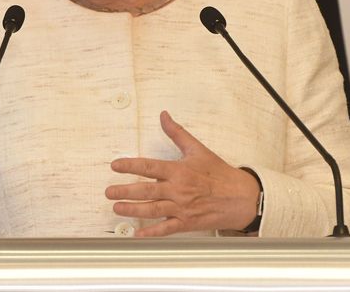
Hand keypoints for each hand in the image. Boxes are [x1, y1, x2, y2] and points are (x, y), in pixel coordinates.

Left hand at [105, 111, 259, 235]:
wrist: (241, 197)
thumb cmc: (219, 173)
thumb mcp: (197, 149)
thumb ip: (177, 133)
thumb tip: (163, 116)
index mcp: (179, 171)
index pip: (149, 167)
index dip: (130, 165)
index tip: (115, 165)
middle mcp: (178, 190)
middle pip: (146, 191)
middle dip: (124, 191)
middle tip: (108, 192)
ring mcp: (182, 208)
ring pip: (152, 210)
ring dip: (132, 210)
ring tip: (116, 208)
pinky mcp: (187, 223)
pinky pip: (166, 229)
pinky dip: (151, 232)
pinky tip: (137, 233)